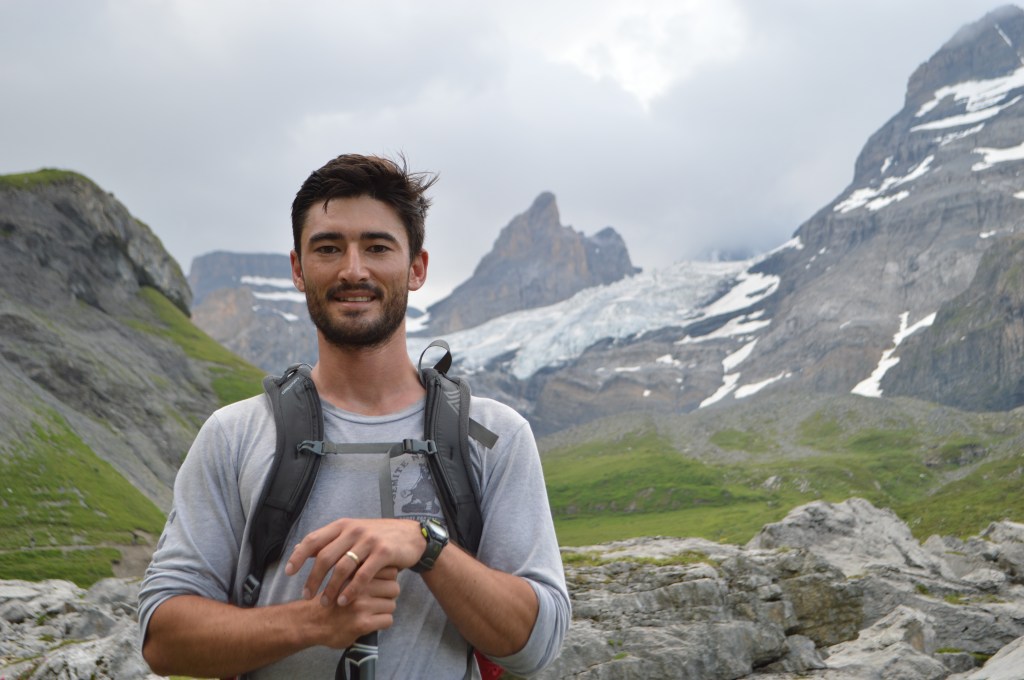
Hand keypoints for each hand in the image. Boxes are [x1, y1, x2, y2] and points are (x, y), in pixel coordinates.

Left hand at [285, 518, 424, 607]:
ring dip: (331, 588)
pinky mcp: (383, 552)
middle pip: (325, 557)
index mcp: (343, 525)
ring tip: (326, 603)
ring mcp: (369, 540)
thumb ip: (331, 542)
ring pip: (342, 568)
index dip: (299, 556)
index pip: (313, 539)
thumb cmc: (379, 537)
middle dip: (313, 579)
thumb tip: (301, 550)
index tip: (288, 573)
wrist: (411, 536)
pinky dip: (351, 590)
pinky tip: (345, 601)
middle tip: (307, 596)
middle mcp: (353, 530)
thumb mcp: (354, 533)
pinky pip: (362, 575)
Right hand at [307, 567, 400, 648]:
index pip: (390, 571)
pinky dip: (382, 623)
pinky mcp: (362, 623)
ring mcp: (362, 605)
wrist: (310, 622)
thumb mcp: (342, 575)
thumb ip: (360, 569)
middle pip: (394, 588)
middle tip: (378, 601)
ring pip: (391, 605)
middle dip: (388, 595)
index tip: (381, 585)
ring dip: (384, 610)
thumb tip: (386, 564)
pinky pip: (387, 621)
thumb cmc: (330, 599)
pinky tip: (371, 623)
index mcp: (356, 573)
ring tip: (373, 613)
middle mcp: (360, 587)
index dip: (388, 579)